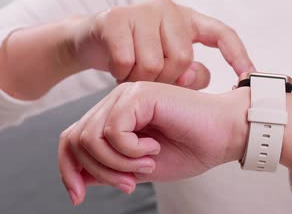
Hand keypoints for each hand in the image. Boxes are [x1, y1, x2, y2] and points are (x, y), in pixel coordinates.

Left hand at [58, 82, 250, 204]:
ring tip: (146, 164)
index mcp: (116, 116)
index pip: (72, 139)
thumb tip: (77, 178)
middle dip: (98, 171)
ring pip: (91, 137)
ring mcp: (127, 95)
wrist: (223, 135)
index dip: (68, 169)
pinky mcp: (139, 95)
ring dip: (117, 163)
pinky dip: (130, 151)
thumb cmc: (190, 148)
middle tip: (130, 183)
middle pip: (76, 139)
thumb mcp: (140, 168)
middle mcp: (117, 101)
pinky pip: (114, 131)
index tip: (78, 197)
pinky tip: (154, 149)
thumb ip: (110, 169)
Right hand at [63, 0, 254, 88]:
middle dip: (166, 81)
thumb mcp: (165, 66)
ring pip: (154, 63)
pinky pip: (127, 61)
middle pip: (182, 58)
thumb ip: (187, 74)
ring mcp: (142, 9)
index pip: (222, 33)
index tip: (250, 77)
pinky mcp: (115, 17)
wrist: (89, 41)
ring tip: (132, 78)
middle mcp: (168, 8)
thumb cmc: (133, 55)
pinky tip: (117, 71)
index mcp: (187, 19)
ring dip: (141, 81)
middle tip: (150, 83)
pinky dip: (122, 75)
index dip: (238, 55)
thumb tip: (199, 76)